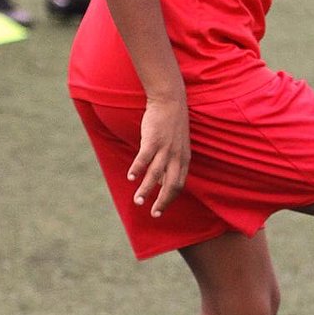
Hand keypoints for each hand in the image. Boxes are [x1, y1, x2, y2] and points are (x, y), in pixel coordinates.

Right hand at [128, 93, 190, 217]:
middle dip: (162, 201)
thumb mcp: (177, 145)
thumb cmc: (171, 124)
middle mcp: (176, 156)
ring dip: (146, 190)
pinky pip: (144, 158)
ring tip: (137, 201)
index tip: (159, 210)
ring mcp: (165, 148)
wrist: (170, 100)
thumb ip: (171, 163)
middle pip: (171, 185)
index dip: (170, 199)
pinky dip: (137, 169)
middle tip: (153, 214)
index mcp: (183, 159)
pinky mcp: (153, 139)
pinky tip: (130, 178)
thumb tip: (162, 182)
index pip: (178, 185)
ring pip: (156, 175)